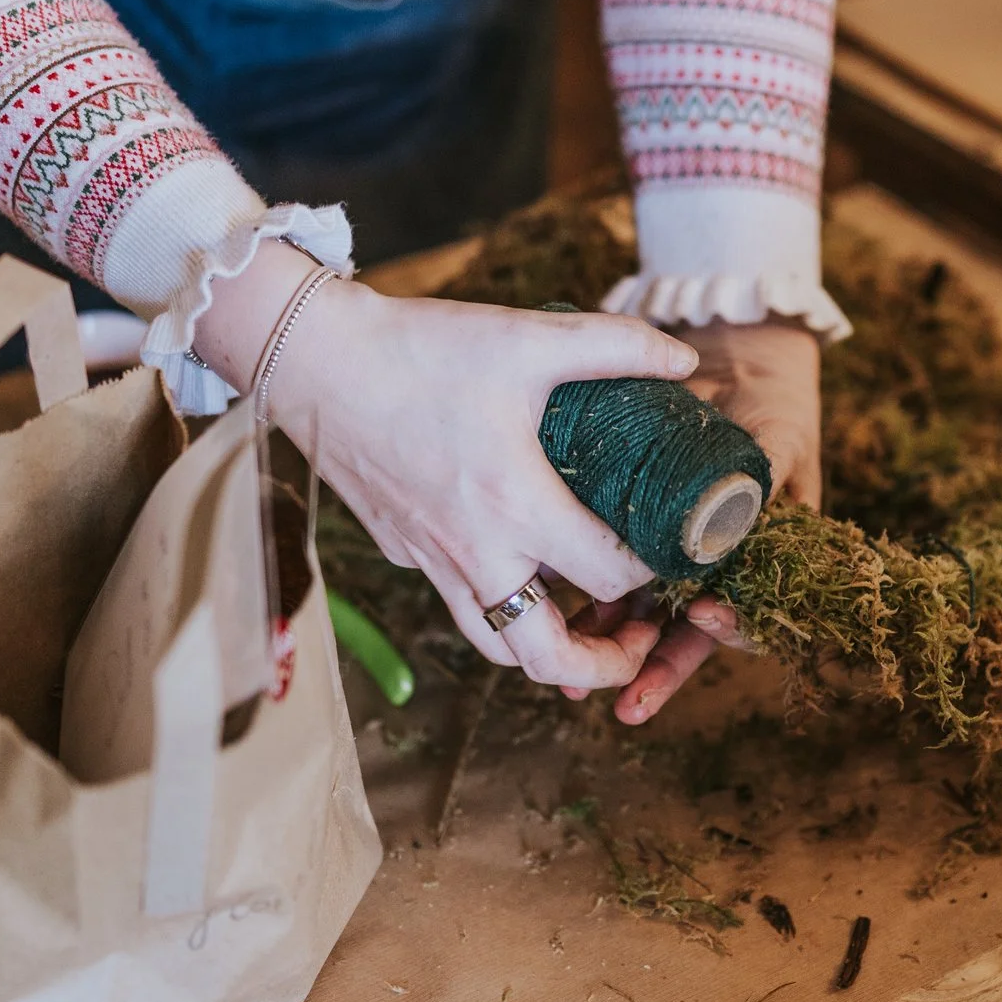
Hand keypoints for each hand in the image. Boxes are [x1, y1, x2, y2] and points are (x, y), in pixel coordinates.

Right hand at [205, 265, 698, 690]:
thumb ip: (614, 346)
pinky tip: (525, 565)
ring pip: (498, 646)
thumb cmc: (418, 351)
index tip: (676, 554)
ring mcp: (432, 562)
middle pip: (548, 657)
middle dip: (607, 663)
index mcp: (515, 507)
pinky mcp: (405, 553)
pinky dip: (503, 607)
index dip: (656, 576)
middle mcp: (474, 553)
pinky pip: (462, 602)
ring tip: (589, 623)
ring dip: (550, 650)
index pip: (608, 577)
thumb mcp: (526, 338)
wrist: (314, 362)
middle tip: (642, 637)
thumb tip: (687, 358)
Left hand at [606, 320, 822, 724]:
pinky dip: (581, 604)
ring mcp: (673, 555)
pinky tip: (547, 620)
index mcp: (760, 555)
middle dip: (656, 669)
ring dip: (608, 649)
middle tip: (627, 700)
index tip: (704, 617)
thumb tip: (747, 515)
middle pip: (686, 632)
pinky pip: (606, 578)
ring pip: (641, 616)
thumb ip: (764, 477)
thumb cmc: (772, 405)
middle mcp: (714, 565)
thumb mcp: (778, 441)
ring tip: (571, 684)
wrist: (741, 363)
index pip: (748, 608)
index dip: (729, 624)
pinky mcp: (633, 534)